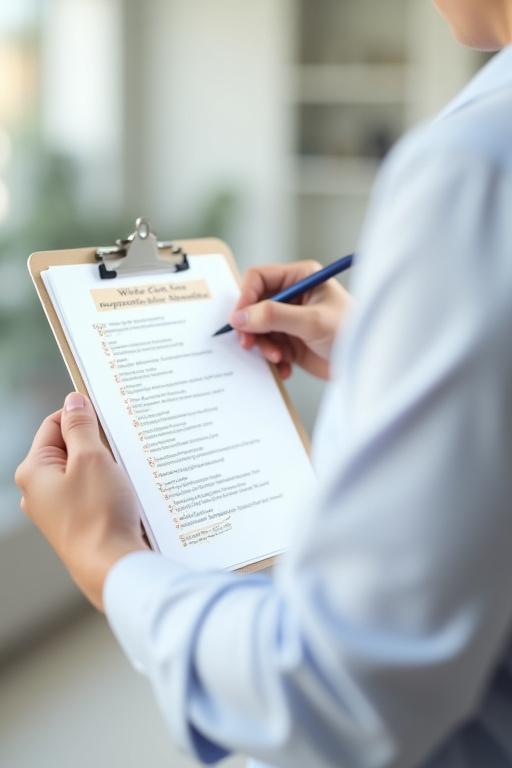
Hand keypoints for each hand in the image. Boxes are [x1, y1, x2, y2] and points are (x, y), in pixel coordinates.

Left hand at [15, 393, 146, 610]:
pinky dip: (107, 487)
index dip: (82, 415)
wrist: (111, 566)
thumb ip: (80, 426)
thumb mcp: (91, 458)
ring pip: (82, 471)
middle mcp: (37, 490)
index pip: (54, 424)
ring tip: (125, 472)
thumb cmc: (99, 513)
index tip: (109, 418)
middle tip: (121, 447)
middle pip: (68, 448)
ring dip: (105, 466)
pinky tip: (125, 493)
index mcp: (33, 470)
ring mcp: (55, 510)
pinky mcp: (74, 524)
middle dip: (96, 443)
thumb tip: (73, 401)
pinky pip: (89, 493)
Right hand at [230, 261, 353, 379]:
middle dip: (251, 326)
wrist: (367, 366)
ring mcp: (290, 320)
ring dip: (262, 346)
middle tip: (249, 344)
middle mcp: (292, 296)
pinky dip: (271, 360)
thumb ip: (274, 316)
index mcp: (300, 277)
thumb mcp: (311, 321)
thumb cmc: (350, 332)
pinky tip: (284, 368)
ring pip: (258, 329)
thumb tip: (239, 316)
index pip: (258, 278)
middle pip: (253, 305)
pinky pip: (267, 348)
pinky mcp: (290, 342)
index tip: (239, 319)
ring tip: (277, 358)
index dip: (245, 297)